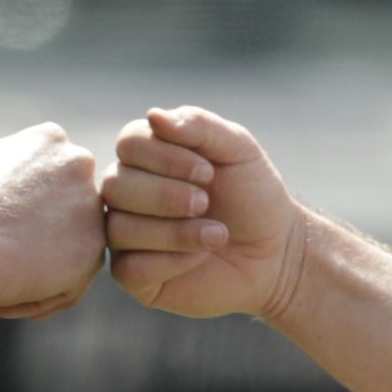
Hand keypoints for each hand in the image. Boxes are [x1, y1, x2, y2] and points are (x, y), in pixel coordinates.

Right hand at [0, 124, 102, 318]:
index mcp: (49, 141)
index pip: (47, 182)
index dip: (17, 212)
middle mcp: (80, 166)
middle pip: (64, 217)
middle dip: (33, 242)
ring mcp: (91, 209)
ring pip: (68, 253)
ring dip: (34, 275)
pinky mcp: (91, 251)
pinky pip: (71, 284)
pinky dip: (39, 298)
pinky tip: (4, 302)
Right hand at [101, 106, 302, 318]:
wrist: (276, 251)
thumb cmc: (253, 194)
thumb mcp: (237, 148)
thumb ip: (199, 125)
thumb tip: (153, 115)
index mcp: (147, 157)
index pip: (129, 143)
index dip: (164, 156)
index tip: (208, 171)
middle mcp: (128, 194)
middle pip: (115, 186)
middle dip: (166, 195)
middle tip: (206, 202)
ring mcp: (127, 236)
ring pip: (119, 228)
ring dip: (173, 231)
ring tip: (216, 234)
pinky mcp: (135, 276)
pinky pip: (129, 268)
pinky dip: (170, 261)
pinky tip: (200, 257)